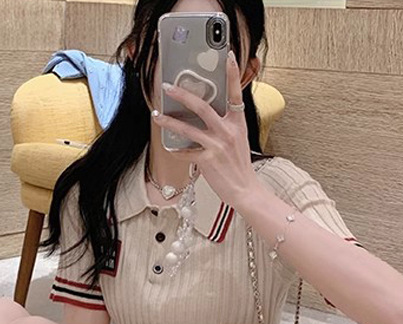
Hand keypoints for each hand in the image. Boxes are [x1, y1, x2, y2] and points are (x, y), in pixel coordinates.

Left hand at [152, 50, 257, 207]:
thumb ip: (226, 124)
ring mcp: (217, 145)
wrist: (245, 189)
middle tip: (168, 87)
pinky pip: (186, 152)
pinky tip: (169, 146)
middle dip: (183, 95)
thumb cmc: (239, 165)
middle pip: (202, 107)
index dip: (232, 74)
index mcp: (238, 122)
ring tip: (157, 115)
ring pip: (188, 128)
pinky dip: (176, 149)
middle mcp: (228, 131)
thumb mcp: (238, 139)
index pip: (236, 93)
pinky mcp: (207, 160)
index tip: (228, 56)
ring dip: (169, 121)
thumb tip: (208, 114)